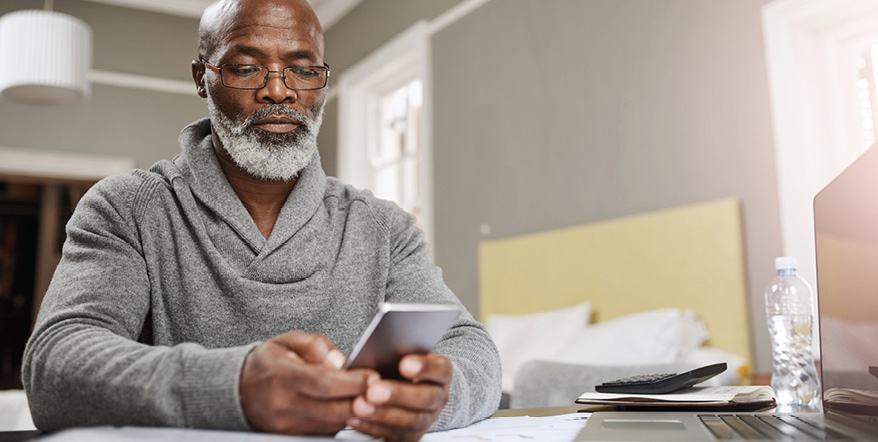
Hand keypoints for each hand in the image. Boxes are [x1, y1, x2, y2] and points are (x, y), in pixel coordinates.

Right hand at [239, 330, 376, 434]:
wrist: (239, 390)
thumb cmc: (269, 362)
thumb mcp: (288, 341)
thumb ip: (316, 346)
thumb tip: (341, 362)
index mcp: (280, 376)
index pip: (322, 382)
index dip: (351, 382)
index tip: (373, 376)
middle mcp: (280, 405)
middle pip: (330, 409)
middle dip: (360, 401)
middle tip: (382, 391)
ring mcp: (284, 427)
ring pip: (331, 424)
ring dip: (354, 412)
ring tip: (370, 397)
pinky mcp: (290, 438)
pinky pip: (324, 432)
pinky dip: (340, 421)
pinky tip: (351, 407)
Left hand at [348, 352, 451, 441]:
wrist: (406, 388)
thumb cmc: (401, 366)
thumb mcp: (403, 353)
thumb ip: (396, 352)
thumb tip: (379, 348)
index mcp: (441, 372)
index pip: (440, 369)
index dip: (424, 367)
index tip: (404, 364)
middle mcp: (438, 397)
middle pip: (426, 398)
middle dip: (398, 395)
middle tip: (374, 391)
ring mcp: (427, 419)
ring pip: (411, 421)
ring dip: (383, 414)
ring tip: (360, 405)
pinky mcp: (411, 436)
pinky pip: (394, 435)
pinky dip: (373, 427)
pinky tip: (355, 418)